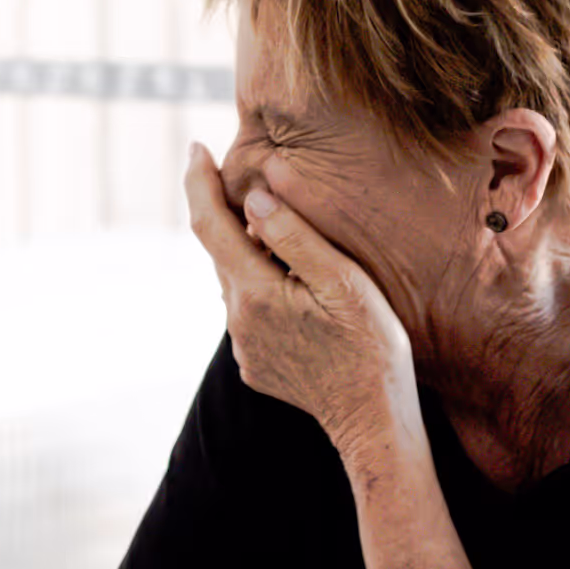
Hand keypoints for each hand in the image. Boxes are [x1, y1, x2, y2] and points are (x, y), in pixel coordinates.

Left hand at [182, 143, 417, 456]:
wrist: (374, 421)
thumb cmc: (371, 346)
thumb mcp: (343, 282)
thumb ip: (296, 237)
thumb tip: (254, 196)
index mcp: (254, 293)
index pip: (209, 224)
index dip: (199, 182)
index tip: (195, 148)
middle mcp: (237, 320)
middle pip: (221, 251)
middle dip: (228, 213)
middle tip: (246, 177)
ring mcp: (244, 347)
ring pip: (237, 282)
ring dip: (250, 254)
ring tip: (282, 234)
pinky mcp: (254, 365)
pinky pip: (250, 313)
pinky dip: (263, 289)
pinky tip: (296, 290)